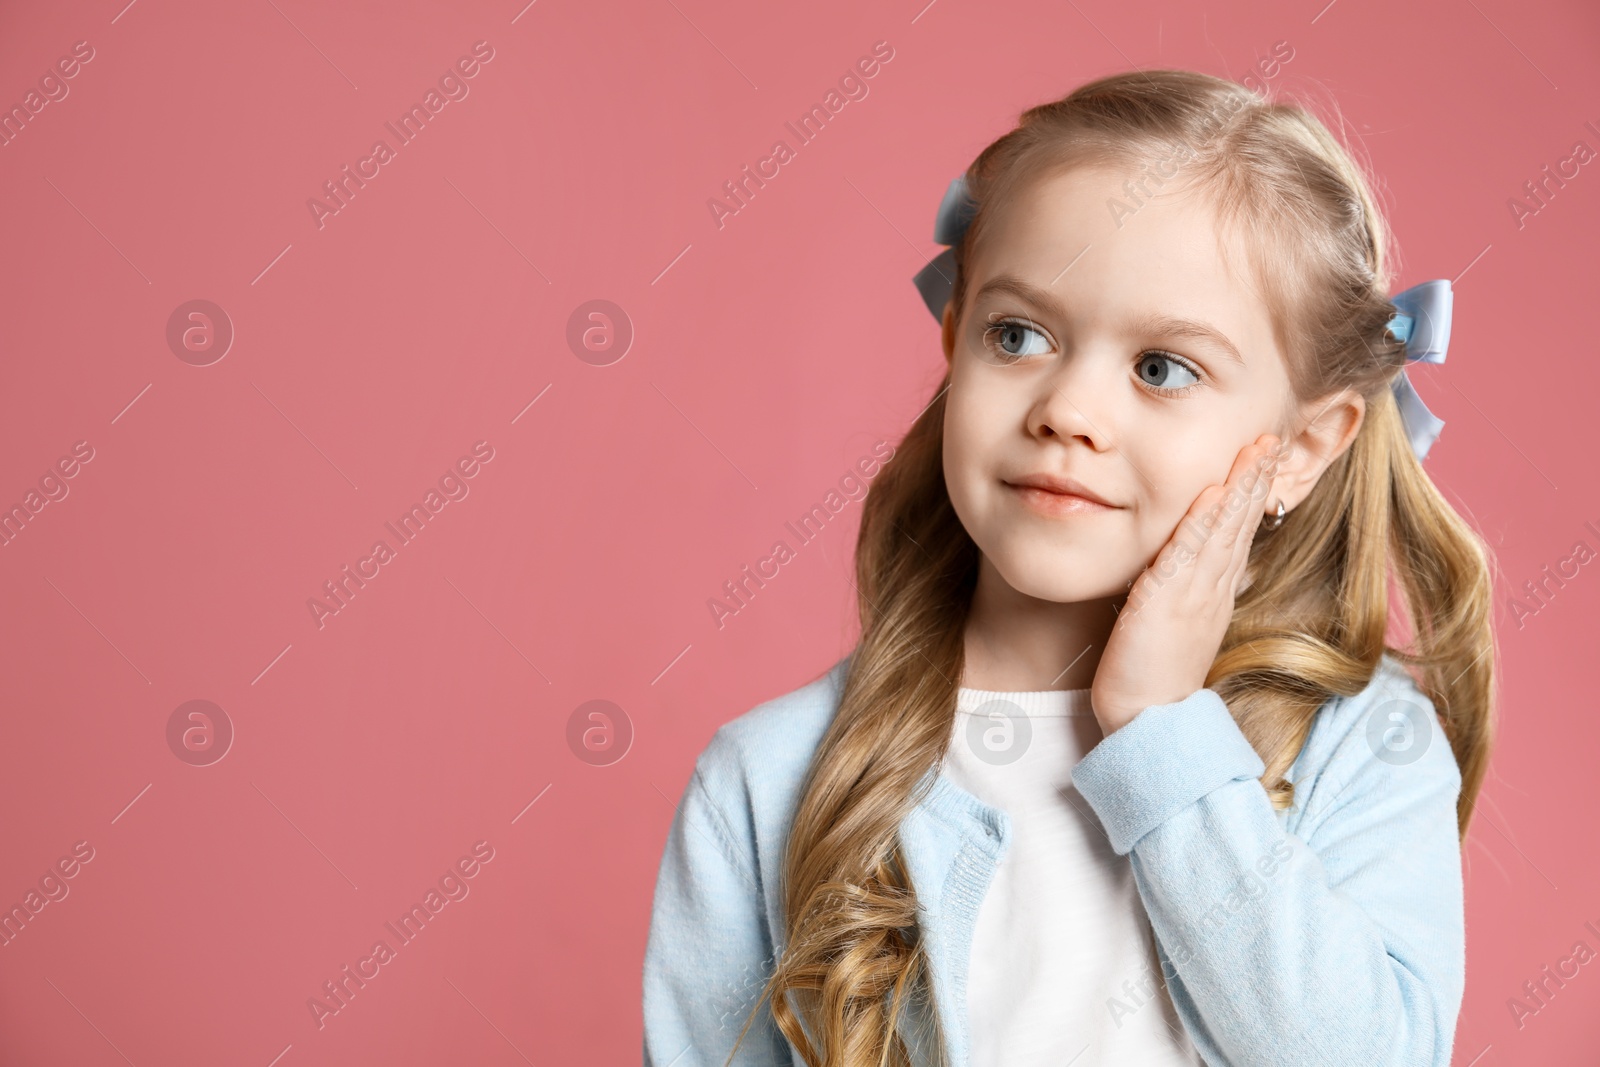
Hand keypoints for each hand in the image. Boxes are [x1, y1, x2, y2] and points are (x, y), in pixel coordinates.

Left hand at [1089, 434, 1284, 735]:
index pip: (1237, 534)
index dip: (1251, 495)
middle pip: (1240, 525)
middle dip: (1257, 479)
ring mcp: (1194, 596)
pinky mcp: (1168, 603)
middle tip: (1273, 438)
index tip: (1264, 458)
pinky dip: (1203, 521)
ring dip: (1241, 487)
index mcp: (1213, 595)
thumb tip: (1185, 573)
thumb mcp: (1173, 628)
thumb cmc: (1151, 682)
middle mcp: (1211, 591)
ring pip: (1224, 531)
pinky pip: (1189, 554)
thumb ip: (1183, 597)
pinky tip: (1215, 492)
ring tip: (1258, 449)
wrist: (1148, 725)